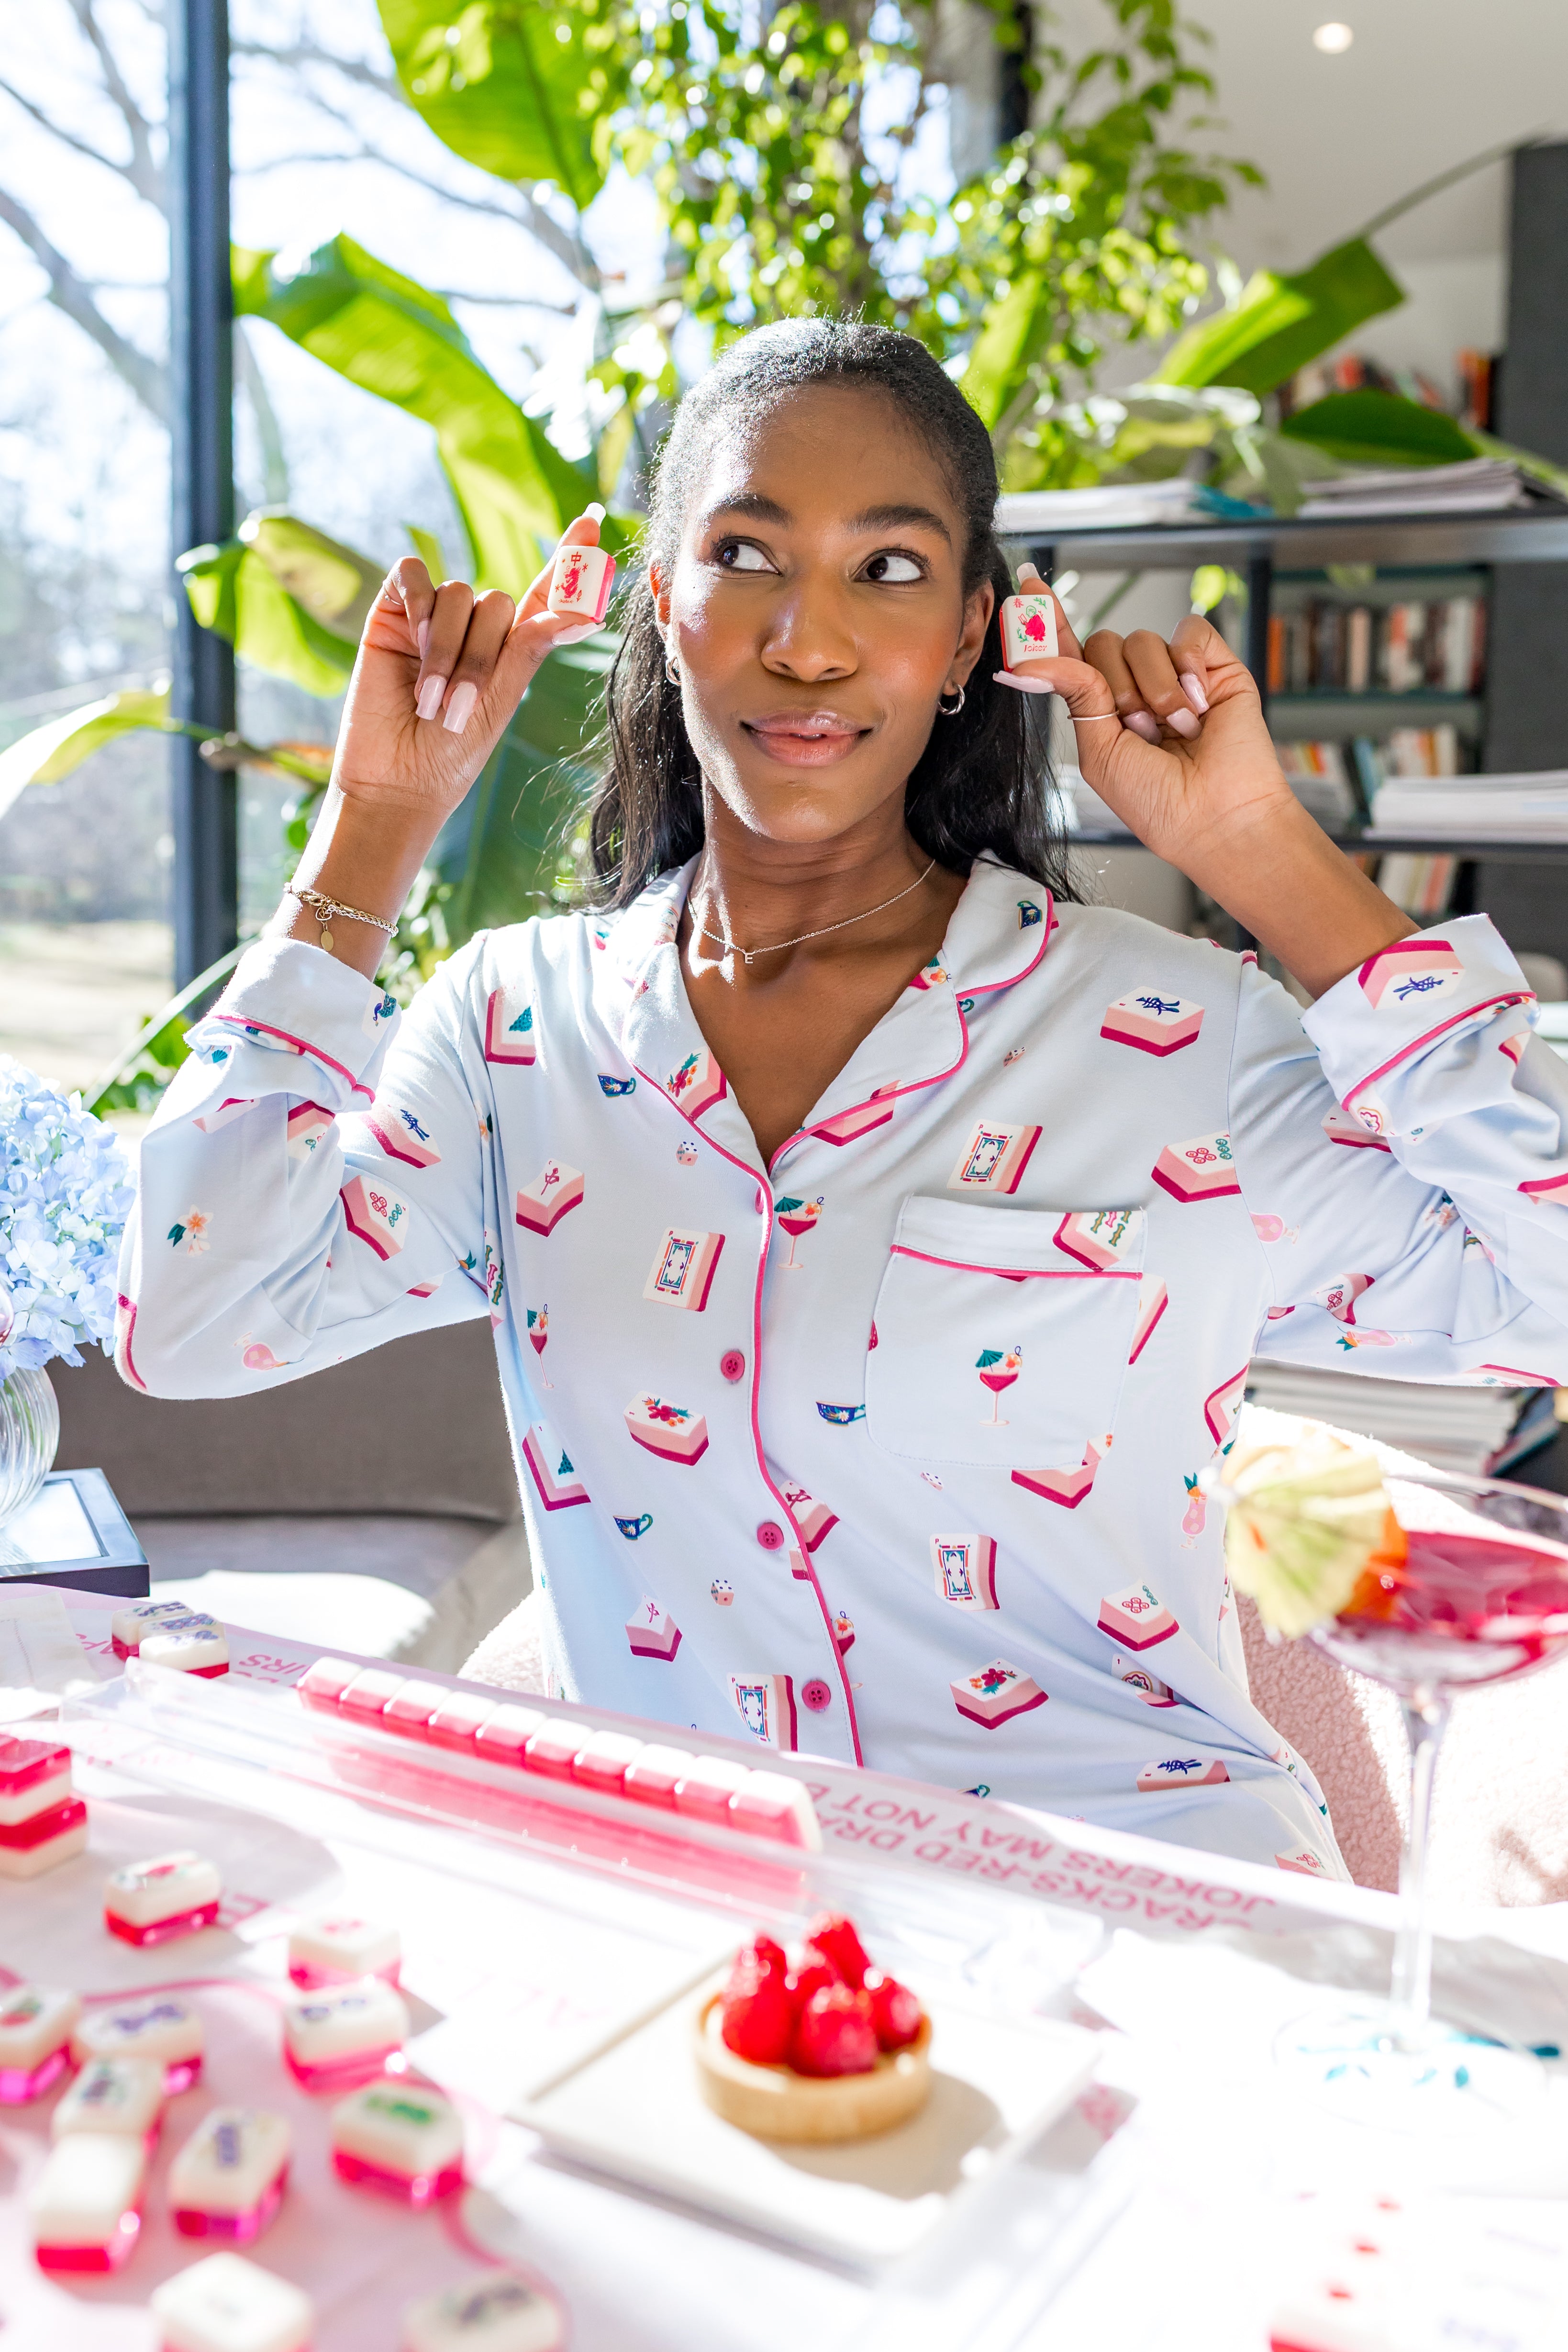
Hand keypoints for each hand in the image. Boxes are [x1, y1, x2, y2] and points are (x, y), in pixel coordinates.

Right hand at [330, 507, 608, 826]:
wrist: (397, 778)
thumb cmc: (452, 752)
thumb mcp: (501, 698)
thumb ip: (533, 646)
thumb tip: (586, 612)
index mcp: (508, 648)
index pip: (542, 593)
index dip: (567, 560)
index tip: (594, 523)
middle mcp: (472, 627)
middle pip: (496, 601)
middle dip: (482, 653)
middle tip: (459, 704)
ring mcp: (430, 618)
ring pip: (458, 593)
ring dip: (448, 647)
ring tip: (430, 697)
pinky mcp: (391, 613)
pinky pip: (413, 576)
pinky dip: (418, 607)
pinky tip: (411, 644)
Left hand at [996, 562, 1298, 871]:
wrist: (1214, 816)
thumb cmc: (1157, 801)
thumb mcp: (1098, 749)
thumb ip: (1073, 693)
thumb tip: (1032, 658)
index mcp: (1104, 709)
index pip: (1072, 655)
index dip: (1051, 623)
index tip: (1028, 585)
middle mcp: (1138, 687)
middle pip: (1103, 643)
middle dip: (1115, 688)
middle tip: (1140, 729)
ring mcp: (1177, 673)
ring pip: (1141, 641)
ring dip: (1153, 691)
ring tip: (1176, 729)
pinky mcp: (1215, 664)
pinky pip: (1188, 632)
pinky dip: (1189, 667)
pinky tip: (1200, 706)